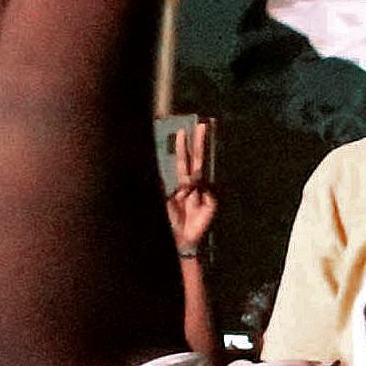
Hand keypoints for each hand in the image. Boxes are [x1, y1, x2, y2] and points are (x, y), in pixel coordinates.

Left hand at [164, 113, 219, 259]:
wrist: (180, 241)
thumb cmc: (170, 223)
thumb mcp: (161, 202)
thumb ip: (159, 185)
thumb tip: (153, 167)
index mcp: (181, 184)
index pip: (183, 161)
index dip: (182, 147)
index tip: (182, 131)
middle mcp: (194, 185)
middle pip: (197, 159)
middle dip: (198, 143)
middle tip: (201, 125)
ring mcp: (204, 192)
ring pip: (203, 170)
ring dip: (204, 155)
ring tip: (204, 136)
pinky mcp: (212, 203)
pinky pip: (207, 195)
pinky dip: (199, 198)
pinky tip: (194, 204)